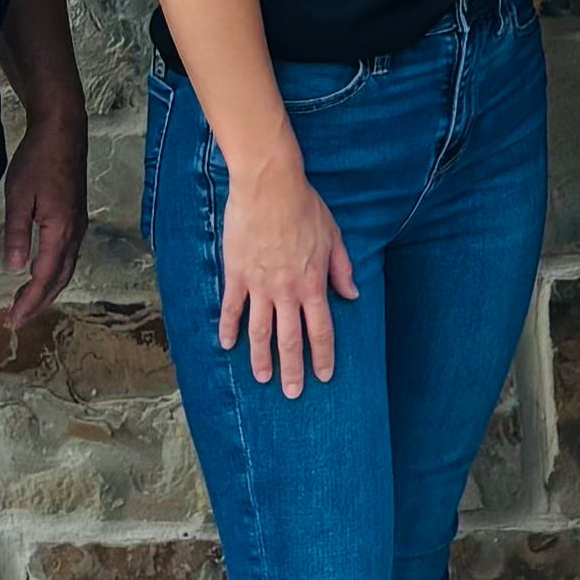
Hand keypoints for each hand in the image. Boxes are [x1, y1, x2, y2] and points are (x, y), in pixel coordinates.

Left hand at [0, 104, 85, 331]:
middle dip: (39, 302)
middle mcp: (74, 232)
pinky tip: (43, 272)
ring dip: (48, 289)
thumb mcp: (18, 197)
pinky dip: (56, 272)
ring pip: (67, 268)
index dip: (29, 302)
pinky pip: (69, 255)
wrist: (63, 132)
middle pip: (60, 279)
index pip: (44, 277)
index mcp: (60, 230)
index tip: (13, 319)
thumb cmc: (39, 160)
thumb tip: (14, 267)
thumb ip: (17, 234)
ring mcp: (78, 225)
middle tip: (18, 319)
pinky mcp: (76, 217)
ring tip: (29, 302)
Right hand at [219, 157, 358, 394]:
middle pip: (289, 340)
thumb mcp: (333, 237)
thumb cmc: (304, 207)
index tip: (323, 376)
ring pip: (259, 331)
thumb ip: (341, 269)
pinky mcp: (236, 274)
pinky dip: (228, 328)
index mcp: (312, 284)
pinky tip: (226, 345)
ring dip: (260, 358)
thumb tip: (352, 295)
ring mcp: (259, 285)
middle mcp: (286, 291)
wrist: (269, 186)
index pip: (320, 331)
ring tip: (261, 378)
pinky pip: (231, 308)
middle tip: (292, 393)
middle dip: (292, 370)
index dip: (322, 357)